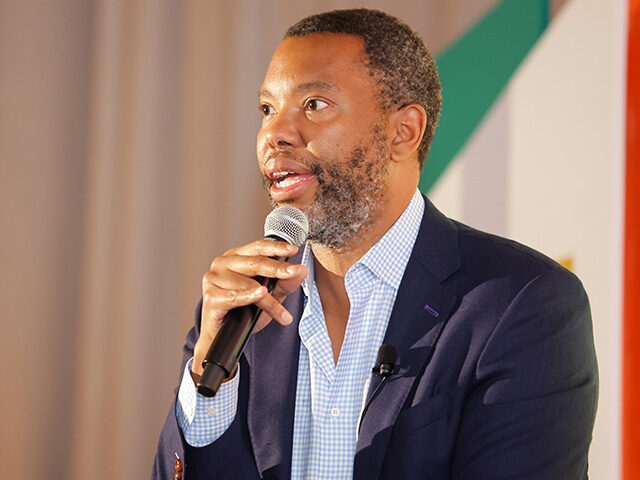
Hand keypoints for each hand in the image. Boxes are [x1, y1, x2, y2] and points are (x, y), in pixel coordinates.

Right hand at [191, 239, 307, 378]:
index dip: (276, 247)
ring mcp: (213, 279)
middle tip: (294, 272)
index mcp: (236, 257)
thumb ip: (286, 282)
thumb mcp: (272, 295)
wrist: (224, 336)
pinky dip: (249, 297)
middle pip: (254, 262)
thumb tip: (301, 270)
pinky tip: (260, 295)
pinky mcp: (210, 297)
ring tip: (283, 314)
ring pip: (248, 284)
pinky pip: (235, 297)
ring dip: (269, 300)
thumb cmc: (245, 310)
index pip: (258, 247)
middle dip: (277, 268)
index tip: (293, 250)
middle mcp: (223, 263)